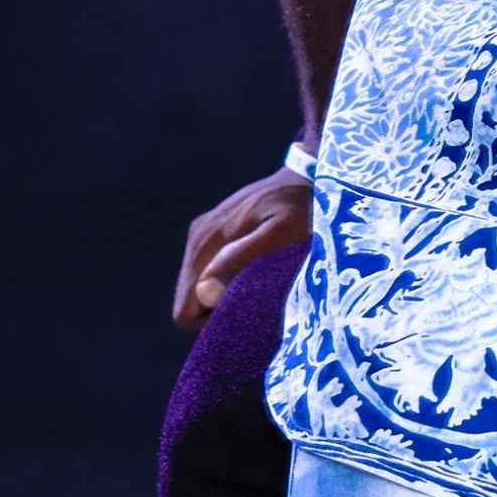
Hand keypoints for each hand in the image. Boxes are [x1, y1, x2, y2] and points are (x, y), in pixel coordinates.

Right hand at [171, 167, 313, 332]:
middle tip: (257, 295)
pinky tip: (255, 268)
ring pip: (198, 289)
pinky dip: (227, 280)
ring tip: (260, 280)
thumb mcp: (281, 233)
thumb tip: (205, 292)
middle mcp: (198, 237)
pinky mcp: (214, 231)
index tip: (246, 308)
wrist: (310, 175)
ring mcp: (204, 233)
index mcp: (207, 241)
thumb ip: (241, 257)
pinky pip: (208, 272)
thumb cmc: (301, 207)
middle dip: (218, 309)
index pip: (186, 311)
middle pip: (189, 302)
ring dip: (224, 294)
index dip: (212, 322)